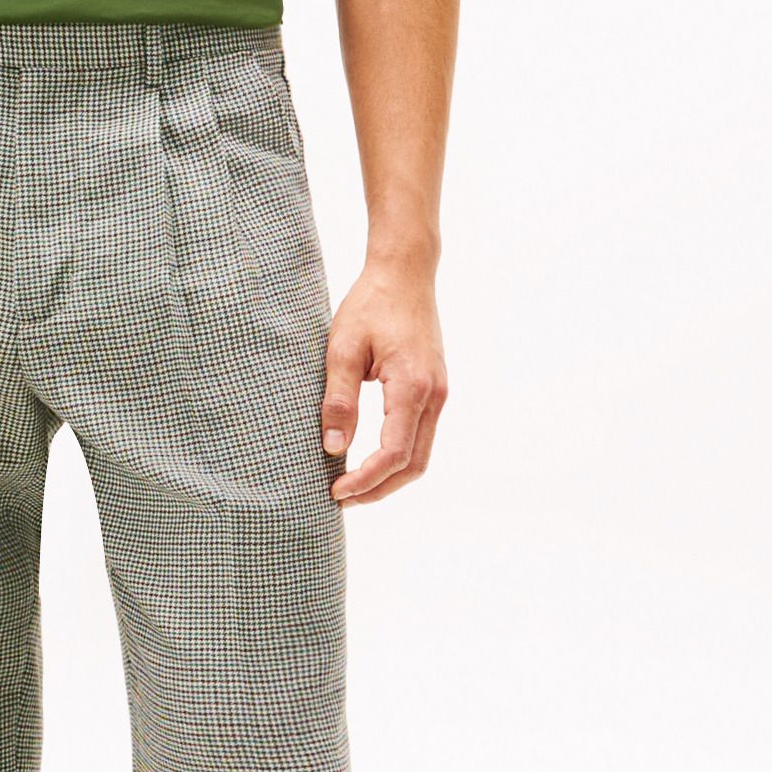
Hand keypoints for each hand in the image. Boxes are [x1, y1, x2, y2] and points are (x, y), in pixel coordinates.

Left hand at [321, 254, 446, 502]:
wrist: (405, 273)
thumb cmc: (371, 304)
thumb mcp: (342, 348)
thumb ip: (338, 399)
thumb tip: (332, 448)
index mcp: (411, 387)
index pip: (393, 453)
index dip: (365, 480)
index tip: (335, 490)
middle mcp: (434, 395)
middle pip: (413, 465)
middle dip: (378, 489)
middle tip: (341, 498)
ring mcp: (438, 393)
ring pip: (421, 454)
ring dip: (389, 476)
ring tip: (352, 483)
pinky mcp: (434, 389)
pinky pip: (421, 435)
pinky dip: (397, 456)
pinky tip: (369, 458)